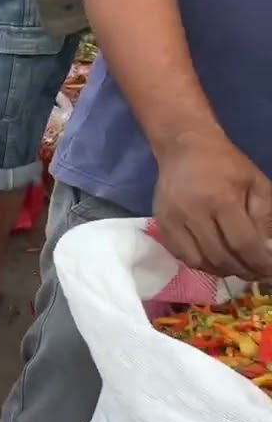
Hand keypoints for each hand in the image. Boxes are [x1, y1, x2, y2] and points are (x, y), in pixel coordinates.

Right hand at [153, 131, 271, 279]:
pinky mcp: (161, 224)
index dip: (259, 263)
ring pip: (199, 261)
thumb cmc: (225, 163)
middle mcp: (193, 213)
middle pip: (220, 257)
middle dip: (243, 271)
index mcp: (222, 200)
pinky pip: (181, 255)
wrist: (184, 147)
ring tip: (235, 267)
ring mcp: (173, 220)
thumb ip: (265, 217)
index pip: (243, 243)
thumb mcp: (256, 183)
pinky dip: (200, 263)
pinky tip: (212, 258)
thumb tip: (268, 250)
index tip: (271, 273)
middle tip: (256, 274)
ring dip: (221, 270)